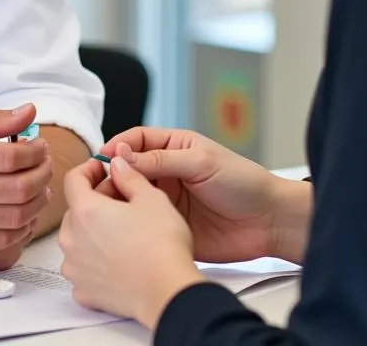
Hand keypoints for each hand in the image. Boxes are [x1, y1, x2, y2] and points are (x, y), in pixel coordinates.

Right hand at [0, 104, 51, 256]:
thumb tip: (27, 112)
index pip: (8, 157)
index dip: (34, 152)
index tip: (39, 147)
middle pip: (16, 188)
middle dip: (42, 176)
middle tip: (46, 166)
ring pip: (12, 216)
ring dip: (37, 202)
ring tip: (41, 189)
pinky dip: (20, 228)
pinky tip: (25, 215)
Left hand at [59, 156, 201, 328]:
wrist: (167, 294)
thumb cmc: (161, 245)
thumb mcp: (151, 197)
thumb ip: (128, 175)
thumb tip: (116, 163)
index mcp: (85, 211)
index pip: (73, 179)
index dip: (89, 169)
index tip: (103, 169)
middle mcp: (71, 239)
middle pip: (74, 210)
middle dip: (93, 200)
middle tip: (119, 200)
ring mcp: (75, 268)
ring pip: (76, 239)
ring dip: (91, 231)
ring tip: (119, 232)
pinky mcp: (83, 292)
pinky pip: (81, 268)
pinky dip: (93, 261)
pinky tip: (116, 259)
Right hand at [98, 127, 306, 263]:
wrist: (268, 222)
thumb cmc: (242, 182)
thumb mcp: (200, 162)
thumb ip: (162, 159)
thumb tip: (123, 154)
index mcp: (174, 148)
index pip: (136, 141)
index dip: (117, 148)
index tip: (101, 159)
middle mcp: (167, 172)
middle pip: (129, 169)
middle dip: (112, 175)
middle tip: (98, 187)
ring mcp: (167, 200)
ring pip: (132, 196)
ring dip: (118, 199)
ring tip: (106, 208)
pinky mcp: (170, 226)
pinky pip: (144, 222)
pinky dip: (130, 223)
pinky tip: (121, 226)